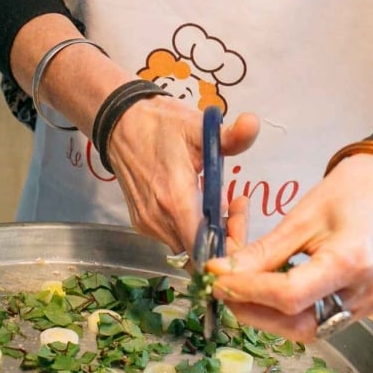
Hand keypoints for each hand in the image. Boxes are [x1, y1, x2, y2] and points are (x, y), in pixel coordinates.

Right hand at [106, 97, 259, 251]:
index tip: (240, 213)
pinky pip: (173, 236)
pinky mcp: (142, 224)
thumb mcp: (198, 126)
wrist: (119, 124)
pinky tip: (194, 201)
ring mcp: (148, 224)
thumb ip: (229, 135)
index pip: (206, 248)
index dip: (230, 242)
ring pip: (188, 245)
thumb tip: (254, 122)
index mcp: (176, 199)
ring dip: (207, 230)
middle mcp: (159, 219)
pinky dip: (189, 226)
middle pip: (201, 250)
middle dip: (224, 233)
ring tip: (215, 197)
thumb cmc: (160, 124)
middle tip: (235, 202)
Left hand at [208, 154, 372, 339]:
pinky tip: (277, 290)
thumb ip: (262, 252)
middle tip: (225, 290)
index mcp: (351, 260)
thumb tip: (221, 272)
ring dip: (272, 315)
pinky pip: (326, 319)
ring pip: (311, 329)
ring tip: (247, 290)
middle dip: (255, 312)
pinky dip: (296, 310)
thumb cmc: (353, 188)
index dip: (246, 292)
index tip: (216, 280)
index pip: (288, 296)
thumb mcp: (302, 216)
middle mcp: (367, 291)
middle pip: (299, 325)